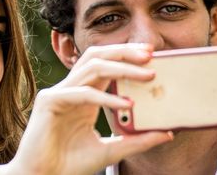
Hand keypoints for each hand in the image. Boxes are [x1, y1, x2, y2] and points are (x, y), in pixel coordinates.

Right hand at [0, 44, 172, 174]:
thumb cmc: (69, 163)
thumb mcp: (111, 151)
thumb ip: (136, 141)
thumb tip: (166, 133)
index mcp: (83, 95)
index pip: (105, 64)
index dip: (126, 56)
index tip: (152, 55)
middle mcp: (71, 89)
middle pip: (97, 56)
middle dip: (125, 52)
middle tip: (151, 54)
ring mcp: (59, 93)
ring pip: (91, 67)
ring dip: (122, 68)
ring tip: (147, 76)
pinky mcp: (49, 102)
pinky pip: (83, 94)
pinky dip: (107, 98)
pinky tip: (128, 105)